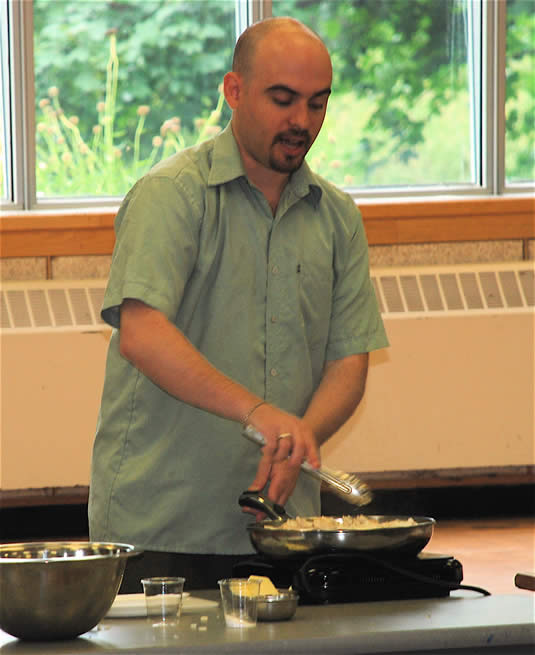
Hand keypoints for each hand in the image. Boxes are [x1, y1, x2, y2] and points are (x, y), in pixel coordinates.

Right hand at [241, 403, 319, 518]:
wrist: (255, 409)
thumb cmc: (270, 423)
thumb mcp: (287, 429)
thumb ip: (295, 444)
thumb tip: (300, 462)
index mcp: (301, 427)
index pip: (310, 443)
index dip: (313, 455)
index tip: (315, 467)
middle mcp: (294, 427)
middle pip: (299, 451)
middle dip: (293, 468)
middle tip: (285, 482)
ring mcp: (283, 428)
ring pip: (285, 454)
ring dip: (276, 464)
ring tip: (270, 467)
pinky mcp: (270, 431)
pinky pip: (272, 450)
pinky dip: (268, 457)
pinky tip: (264, 457)